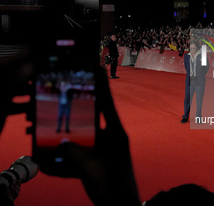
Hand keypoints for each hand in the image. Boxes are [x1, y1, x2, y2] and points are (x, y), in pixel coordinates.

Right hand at [42, 68, 140, 205]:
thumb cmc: (114, 188)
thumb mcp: (92, 170)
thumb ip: (74, 154)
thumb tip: (61, 144)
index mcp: (116, 134)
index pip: (107, 103)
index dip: (102, 84)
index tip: (96, 67)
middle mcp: (112, 137)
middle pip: (94, 116)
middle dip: (79, 108)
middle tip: (65, 96)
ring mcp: (106, 148)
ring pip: (87, 133)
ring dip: (72, 131)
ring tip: (54, 128)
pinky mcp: (100, 158)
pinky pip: (84, 149)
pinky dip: (71, 150)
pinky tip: (57, 154)